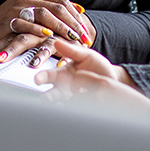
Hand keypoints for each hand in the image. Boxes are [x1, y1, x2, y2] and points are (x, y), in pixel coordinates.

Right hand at [0, 0, 95, 63]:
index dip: (76, 16)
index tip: (86, 30)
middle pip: (57, 8)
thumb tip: (79, 9)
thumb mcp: (34, 9)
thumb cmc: (13, 19)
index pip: (62, 1)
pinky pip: (26, 24)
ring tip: (72, 38)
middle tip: (83, 37)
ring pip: (45, 14)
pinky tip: (48, 36)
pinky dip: (38, 30)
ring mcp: (18, 7)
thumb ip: (53, 9)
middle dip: (73, 24)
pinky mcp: (9, 19)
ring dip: (61, 27)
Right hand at [35, 39, 149, 111]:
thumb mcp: (85, 55)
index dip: (42, 77)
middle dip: (48, 96)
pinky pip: (78, 109)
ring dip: (62, 104)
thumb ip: (71, 51)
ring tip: (64, 102)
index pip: (49, 76)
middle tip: (45, 98)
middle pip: (53, 93)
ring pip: (64, 103)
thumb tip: (56, 41)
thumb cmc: (96, 65)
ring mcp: (74, 98)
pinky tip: (81, 104)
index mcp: (63, 74)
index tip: (37, 79)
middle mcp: (65, 88)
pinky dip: (78, 107)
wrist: (113, 78)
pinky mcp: (84, 106)